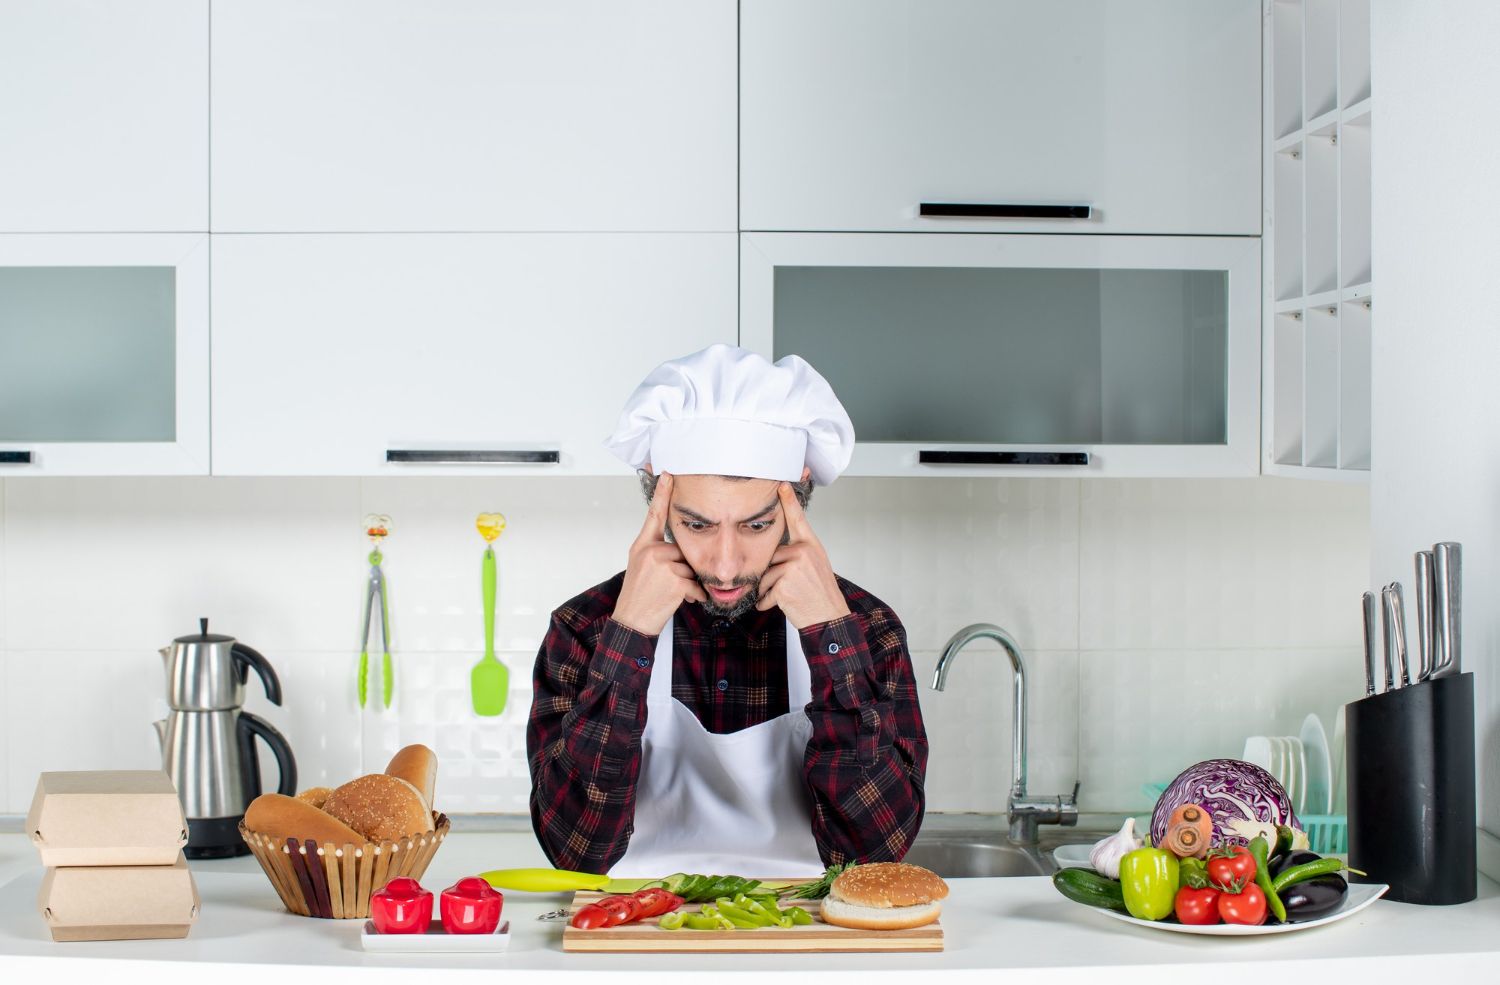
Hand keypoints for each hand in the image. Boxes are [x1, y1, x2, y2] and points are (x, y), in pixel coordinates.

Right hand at [612, 473, 708, 634]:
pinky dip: (693, 595)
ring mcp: (663, 563)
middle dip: (682, 567)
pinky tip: (679, 600)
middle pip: (683, 549)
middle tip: (665, 584)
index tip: (668, 473)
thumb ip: (657, 551)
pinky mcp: (675, 577)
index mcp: (642, 545)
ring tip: (669, 593)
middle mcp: (651, 550)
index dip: (662, 493)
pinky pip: (695, 583)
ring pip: (690, 566)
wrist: (633, 620)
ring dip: (687, 582)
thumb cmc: (638, 595)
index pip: (654, 514)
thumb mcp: (641, 566)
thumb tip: (680, 550)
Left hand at [755, 482, 850, 629]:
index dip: (788, 500)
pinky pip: (764, 591)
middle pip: (771, 555)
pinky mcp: (784, 583)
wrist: (829, 617)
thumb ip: (798, 552)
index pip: (797, 518)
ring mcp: (794, 567)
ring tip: (787, 596)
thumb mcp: (815, 565)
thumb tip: (776, 551)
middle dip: (772, 574)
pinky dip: (767, 602)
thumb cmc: (820, 593)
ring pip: (765, 574)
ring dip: (769, 590)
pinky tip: (780, 604)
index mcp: (810, 545)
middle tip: (789, 586)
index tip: (781, 484)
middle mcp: (803, 552)